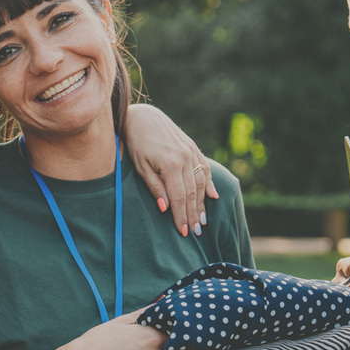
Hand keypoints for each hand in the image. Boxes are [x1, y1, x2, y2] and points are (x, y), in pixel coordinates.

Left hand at [125, 103, 217, 238]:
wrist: (143, 116)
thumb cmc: (136, 143)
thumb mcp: (140, 167)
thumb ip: (154, 187)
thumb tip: (165, 208)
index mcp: (170, 164)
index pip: (179, 197)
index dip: (181, 216)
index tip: (183, 231)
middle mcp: (185, 158)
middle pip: (192, 193)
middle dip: (194, 214)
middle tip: (195, 232)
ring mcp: (191, 152)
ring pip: (201, 182)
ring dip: (202, 203)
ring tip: (202, 220)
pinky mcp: (193, 147)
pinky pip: (205, 168)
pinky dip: (209, 183)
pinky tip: (213, 197)